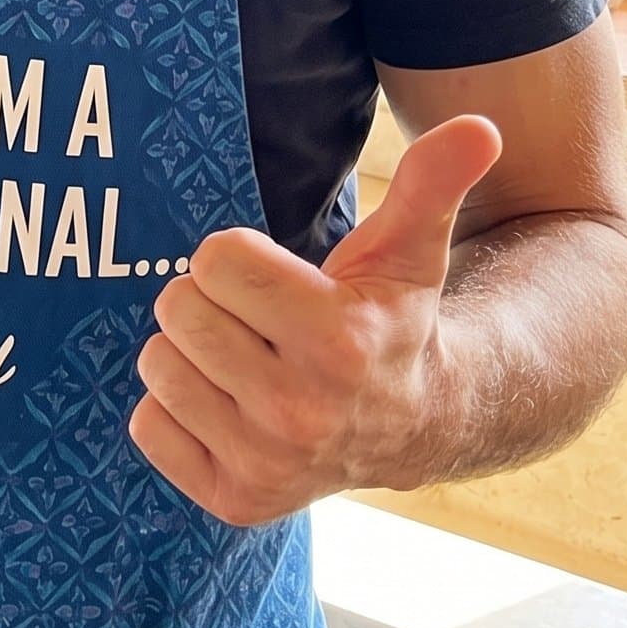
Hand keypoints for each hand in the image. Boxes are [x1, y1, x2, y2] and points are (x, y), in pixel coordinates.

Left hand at [129, 113, 501, 523]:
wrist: (414, 426)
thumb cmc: (394, 319)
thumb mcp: (412, 248)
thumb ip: (433, 181)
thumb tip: (480, 126)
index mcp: (339, 340)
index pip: (215, 259)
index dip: (239, 258)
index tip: (278, 278)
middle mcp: (301, 411)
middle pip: (179, 308)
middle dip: (210, 301)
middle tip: (258, 320)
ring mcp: (267, 464)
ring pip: (158, 364)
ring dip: (191, 353)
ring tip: (246, 360)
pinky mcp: (235, 501)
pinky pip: (147, 424)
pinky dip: (176, 411)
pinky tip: (231, 407)